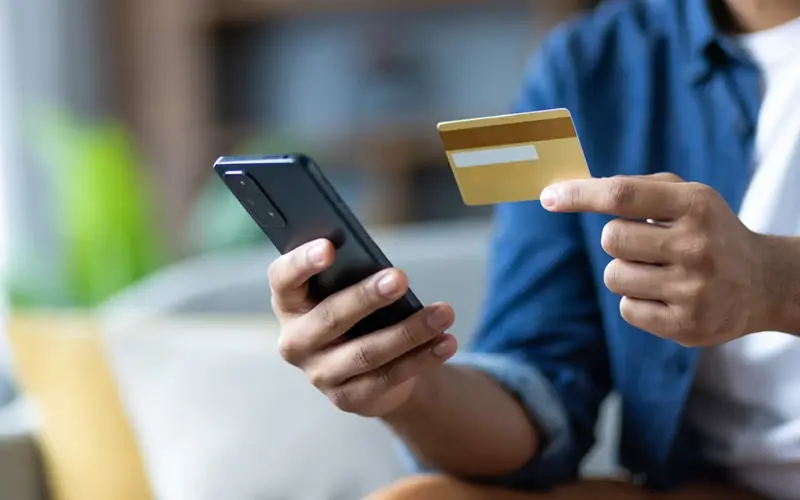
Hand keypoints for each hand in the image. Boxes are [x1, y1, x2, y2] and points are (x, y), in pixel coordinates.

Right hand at [269, 240, 457, 416]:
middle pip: (330, 317)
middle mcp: (295, 341)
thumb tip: (386, 271)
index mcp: (289, 303)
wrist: (365, 367)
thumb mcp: (346, 291)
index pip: (284, 279)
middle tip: (400, 278)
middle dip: (367, 297)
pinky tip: (446, 342)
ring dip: (409, 331)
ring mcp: (320, 374)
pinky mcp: (349, 398)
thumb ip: (352, 276)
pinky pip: (388, 377)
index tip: (329, 247)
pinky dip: (421, 358)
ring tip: (443, 313)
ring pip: (366, 352)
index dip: (302, 262)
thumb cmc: (354, 312)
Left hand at [541, 173, 768, 346]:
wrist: (762, 284)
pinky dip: (636, 302)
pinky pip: (626, 309)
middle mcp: (696, 246)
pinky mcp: (685, 326)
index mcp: (695, 205)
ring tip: (660, 272)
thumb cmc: (707, 231)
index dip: (580, 195)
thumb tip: (569, 190)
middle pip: (611, 239)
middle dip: (618, 240)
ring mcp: (693, 289)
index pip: (623, 194)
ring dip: (626, 272)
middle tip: (647, 244)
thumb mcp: (687, 197)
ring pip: (614, 276)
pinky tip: (666, 296)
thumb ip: (635, 188)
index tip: (549, 197)